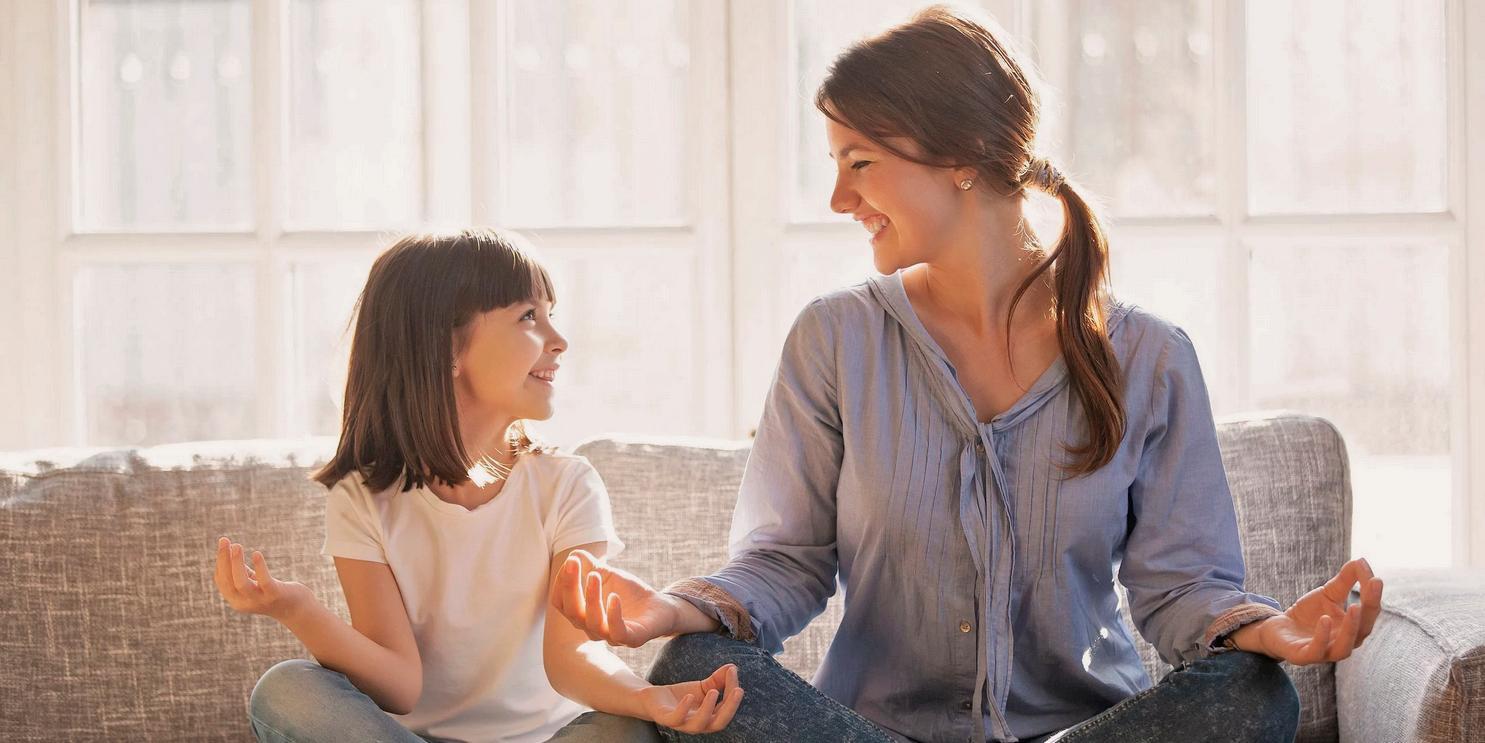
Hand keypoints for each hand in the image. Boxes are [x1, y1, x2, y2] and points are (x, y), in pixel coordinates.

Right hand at [212, 536, 314, 622]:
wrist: (297, 609)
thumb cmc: (273, 592)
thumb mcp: (254, 583)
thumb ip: (243, 572)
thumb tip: (232, 551)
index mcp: (236, 600)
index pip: (221, 581)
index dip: (220, 562)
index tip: (223, 543)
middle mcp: (244, 603)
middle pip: (227, 581)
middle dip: (224, 560)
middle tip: (224, 540)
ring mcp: (259, 600)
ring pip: (241, 583)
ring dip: (236, 563)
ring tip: (237, 546)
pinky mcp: (274, 595)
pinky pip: (264, 581)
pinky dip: (259, 567)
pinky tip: (256, 554)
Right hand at [549, 549, 681, 646]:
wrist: (659, 606)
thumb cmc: (628, 593)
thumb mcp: (606, 575)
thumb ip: (589, 566)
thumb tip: (573, 554)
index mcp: (582, 614)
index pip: (561, 602)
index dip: (562, 582)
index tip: (571, 561)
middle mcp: (592, 628)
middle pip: (572, 612)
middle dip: (570, 586)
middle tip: (573, 563)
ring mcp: (611, 636)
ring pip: (592, 623)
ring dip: (591, 598)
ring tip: (594, 575)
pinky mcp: (632, 639)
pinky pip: (617, 633)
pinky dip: (613, 615)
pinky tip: (614, 597)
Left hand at [636, 663, 744, 733]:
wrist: (653, 700)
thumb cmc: (681, 696)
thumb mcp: (702, 687)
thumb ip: (718, 680)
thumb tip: (733, 668)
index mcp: (709, 718)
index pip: (726, 709)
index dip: (733, 693)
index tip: (734, 672)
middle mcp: (698, 724)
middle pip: (718, 723)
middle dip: (730, 708)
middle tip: (738, 690)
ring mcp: (682, 723)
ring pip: (699, 724)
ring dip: (708, 709)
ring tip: (714, 691)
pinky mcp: (666, 718)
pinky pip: (676, 719)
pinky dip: (684, 708)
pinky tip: (690, 696)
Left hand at [1232, 557, 1384, 664]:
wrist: (1277, 628)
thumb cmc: (1308, 613)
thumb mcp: (1327, 594)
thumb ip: (1345, 580)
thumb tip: (1361, 560)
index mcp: (1353, 629)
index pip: (1369, 613)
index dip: (1373, 596)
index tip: (1375, 577)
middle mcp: (1344, 643)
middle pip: (1363, 630)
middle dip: (1370, 608)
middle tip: (1373, 584)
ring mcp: (1325, 652)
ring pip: (1345, 648)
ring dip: (1351, 628)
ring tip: (1354, 606)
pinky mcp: (1304, 656)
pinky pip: (1317, 650)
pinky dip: (1322, 636)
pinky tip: (1325, 618)